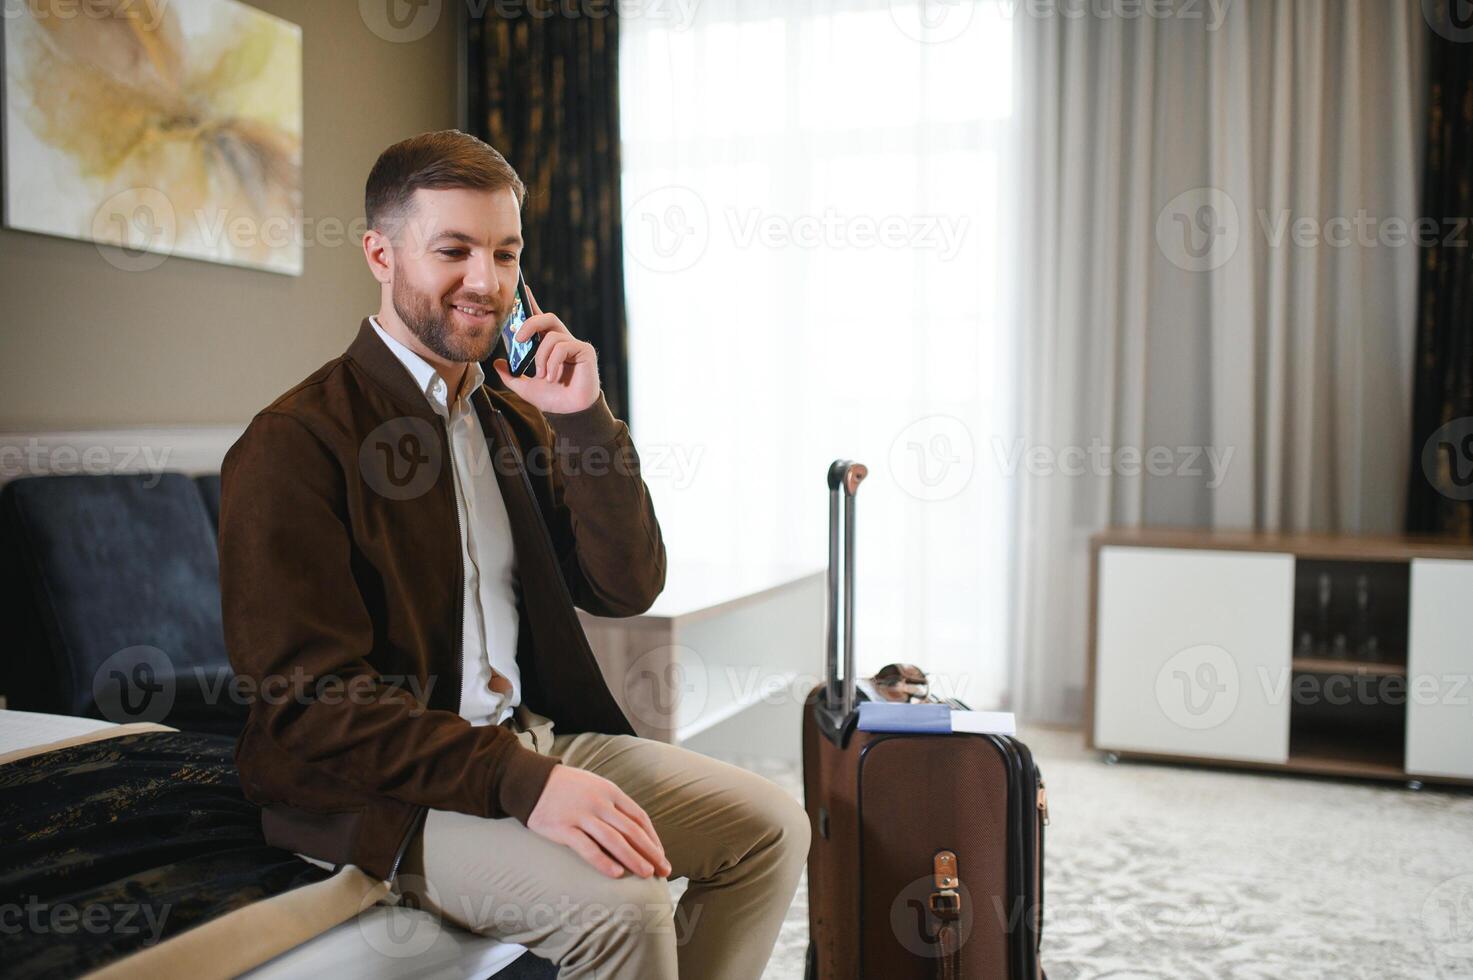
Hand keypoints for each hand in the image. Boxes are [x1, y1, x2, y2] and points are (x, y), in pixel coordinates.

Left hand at [492, 280, 600, 414]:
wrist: (571, 413)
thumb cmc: (553, 400)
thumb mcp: (525, 387)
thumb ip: (511, 376)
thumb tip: (497, 363)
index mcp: (549, 346)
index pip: (540, 320)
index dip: (532, 303)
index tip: (522, 289)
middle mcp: (562, 341)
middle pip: (546, 318)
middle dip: (529, 324)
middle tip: (518, 340)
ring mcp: (574, 345)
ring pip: (550, 337)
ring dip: (541, 358)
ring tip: (543, 376)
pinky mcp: (584, 350)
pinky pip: (561, 346)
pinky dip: (552, 363)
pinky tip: (554, 377)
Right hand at [526, 765, 671, 878]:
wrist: (532, 781)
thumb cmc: (569, 788)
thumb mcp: (596, 787)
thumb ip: (614, 805)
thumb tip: (636, 830)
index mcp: (610, 791)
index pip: (639, 817)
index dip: (653, 838)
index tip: (660, 855)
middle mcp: (599, 802)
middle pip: (631, 830)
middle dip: (650, 852)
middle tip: (664, 870)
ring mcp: (581, 814)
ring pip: (614, 840)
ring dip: (633, 858)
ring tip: (647, 874)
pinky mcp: (563, 827)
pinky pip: (586, 847)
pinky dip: (603, 861)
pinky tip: (616, 873)